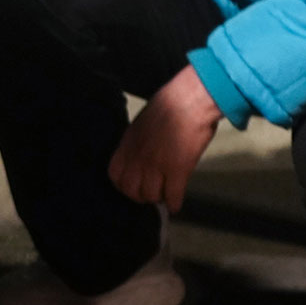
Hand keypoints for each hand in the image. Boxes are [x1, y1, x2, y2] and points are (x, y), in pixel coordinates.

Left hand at [108, 65, 221, 211]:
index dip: (123, 184)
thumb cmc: (171, 104)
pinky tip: (175, 204)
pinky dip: (174, 203)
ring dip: (158, 198)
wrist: (190, 100)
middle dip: (140, 195)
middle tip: (150, 194)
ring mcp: (157, 165)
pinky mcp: (177, 170)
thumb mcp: (143, 123)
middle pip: (131, 190)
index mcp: (128, 143)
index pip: (115, 175)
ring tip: (164, 195)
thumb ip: (138, 142)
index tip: (132, 186)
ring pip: (150, 195)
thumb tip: (141, 156)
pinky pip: (172, 196)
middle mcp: (138, 157)